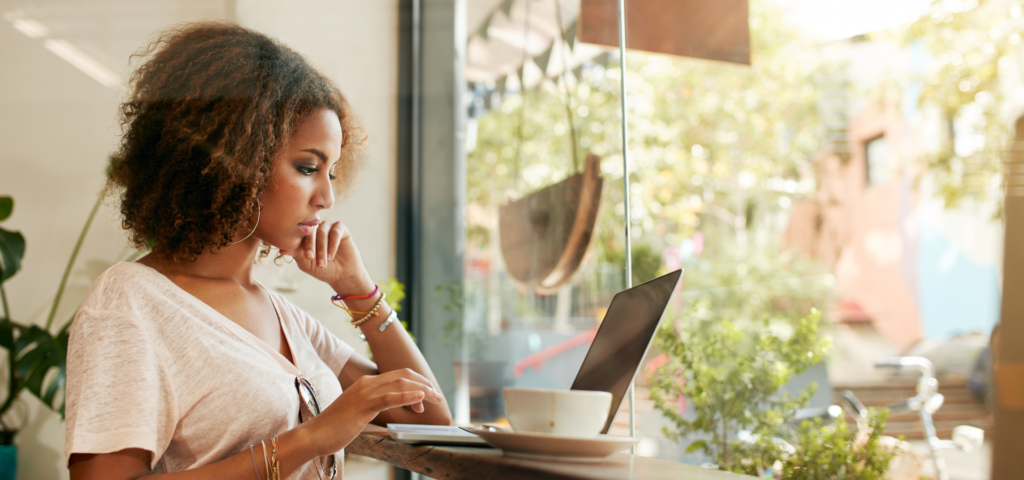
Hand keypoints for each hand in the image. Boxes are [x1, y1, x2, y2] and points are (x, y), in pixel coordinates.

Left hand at [279, 220, 373, 295]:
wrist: (342, 276)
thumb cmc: (322, 270)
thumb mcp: (306, 264)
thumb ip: (296, 254)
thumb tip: (281, 249)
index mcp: (305, 235)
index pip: (299, 234)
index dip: (301, 244)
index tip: (306, 257)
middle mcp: (315, 229)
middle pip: (310, 230)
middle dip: (311, 245)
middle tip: (312, 258)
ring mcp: (328, 227)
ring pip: (322, 231)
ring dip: (322, 247)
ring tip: (324, 262)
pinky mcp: (341, 228)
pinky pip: (336, 230)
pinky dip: (333, 243)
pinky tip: (331, 256)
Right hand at [303, 369, 443, 455]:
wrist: (315, 434)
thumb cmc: (336, 427)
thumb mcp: (359, 412)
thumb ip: (375, 406)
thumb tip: (392, 408)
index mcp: (366, 383)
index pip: (398, 375)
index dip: (417, 383)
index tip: (427, 395)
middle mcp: (367, 383)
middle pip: (403, 376)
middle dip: (424, 384)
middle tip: (437, 396)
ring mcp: (365, 393)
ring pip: (400, 384)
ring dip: (422, 390)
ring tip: (434, 397)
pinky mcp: (363, 405)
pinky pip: (389, 398)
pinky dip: (407, 397)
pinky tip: (420, 399)